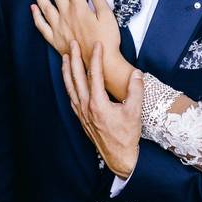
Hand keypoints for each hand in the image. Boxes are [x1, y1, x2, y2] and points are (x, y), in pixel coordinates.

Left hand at [27, 0, 119, 61]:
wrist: (100, 64)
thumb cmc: (107, 40)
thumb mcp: (108, 17)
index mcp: (80, 8)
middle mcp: (66, 15)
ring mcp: (58, 27)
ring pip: (45, 6)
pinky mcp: (55, 39)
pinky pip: (42, 26)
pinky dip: (36, 16)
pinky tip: (33, 8)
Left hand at [62, 41, 142, 177]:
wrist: (119, 156)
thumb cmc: (127, 135)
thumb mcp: (135, 111)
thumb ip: (136, 90)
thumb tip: (136, 73)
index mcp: (98, 104)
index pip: (94, 75)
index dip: (95, 58)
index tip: (97, 46)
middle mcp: (86, 107)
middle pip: (76, 78)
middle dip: (74, 59)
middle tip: (72, 44)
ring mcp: (82, 113)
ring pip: (70, 87)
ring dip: (67, 71)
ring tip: (65, 57)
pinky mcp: (81, 118)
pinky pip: (71, 97)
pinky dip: (68, 85)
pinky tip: (69, 81)